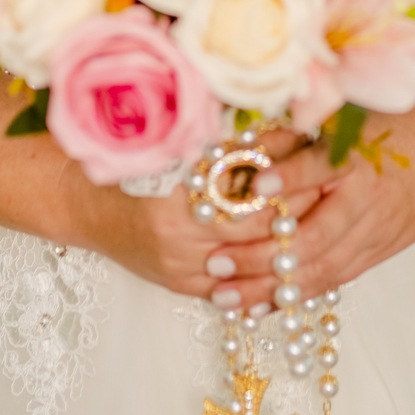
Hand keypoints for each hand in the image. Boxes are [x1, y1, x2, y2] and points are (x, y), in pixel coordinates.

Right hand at [64, 128, 324, 302]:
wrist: (83, 205)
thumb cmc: (131, 165)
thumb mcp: (175, 146)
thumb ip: (225, 142)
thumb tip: (286, 122)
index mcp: (177, 195)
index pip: (251, 195)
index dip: (287, 180)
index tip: (317, 162)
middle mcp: (177, 238)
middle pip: (256, 233)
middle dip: (295, 214)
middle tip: (331, 193)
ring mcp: (178, 268)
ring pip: (250, 267)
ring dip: (286, 249)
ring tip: (319, 227)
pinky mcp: (179, 287)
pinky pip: (232, 292)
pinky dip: (263, 280)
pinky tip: (291, 265)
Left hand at [203, 110, 414, 308]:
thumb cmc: (389, 129)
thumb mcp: (349, 118)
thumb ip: (300, 132)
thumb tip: (241, 143)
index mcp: (359, 156)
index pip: (320, 168)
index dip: (287, 178)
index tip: (253, 186)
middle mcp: (367, 199)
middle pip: (312, 236)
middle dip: (260, 254)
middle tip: (215, 261)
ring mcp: (374, 232)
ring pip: (319, 269)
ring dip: (268, 287)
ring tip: (224, 295)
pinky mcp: (378, 253)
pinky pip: (332, 281)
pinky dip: (294, 295)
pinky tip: (258, 306)